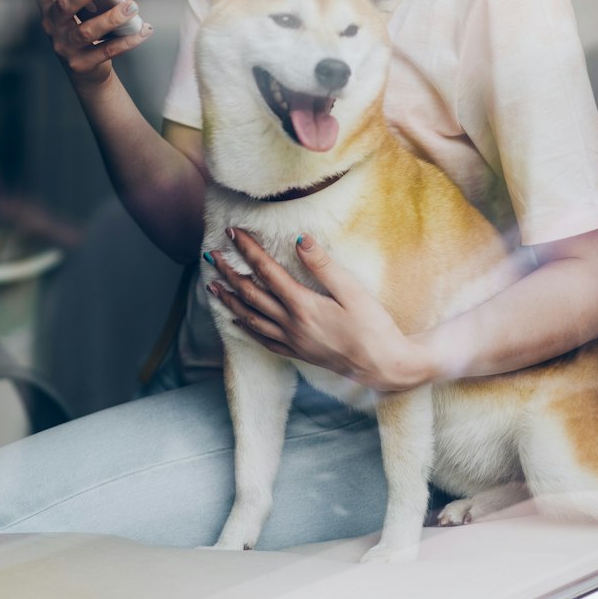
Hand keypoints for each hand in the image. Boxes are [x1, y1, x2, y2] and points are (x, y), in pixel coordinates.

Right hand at [23, 0, 152, 88]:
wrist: (86, 71)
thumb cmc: (84, 27)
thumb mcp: (80, 8)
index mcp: (48, 5)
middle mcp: (52, 25)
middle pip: (64, 5)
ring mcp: (65, 46)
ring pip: (87, 31)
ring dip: (111, 17)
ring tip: (131, 6)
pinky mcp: (82, 64)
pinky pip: (107, 50)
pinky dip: (128, 39)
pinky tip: (144, 29)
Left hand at [206, 229, 429, 392]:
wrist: (386, 366)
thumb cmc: (374, 327)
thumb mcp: (353, 291)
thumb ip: (323, 266)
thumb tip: (299, 240)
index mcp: (303, 305)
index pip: (267, 271)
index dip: (247, 250)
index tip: (231, 232)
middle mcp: (291, 324)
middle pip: (251, 294)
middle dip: (229, 273)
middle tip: (211, 256)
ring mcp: (293, 341)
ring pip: (251, 318)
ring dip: (230, 300)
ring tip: (212, 286)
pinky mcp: (298, 353)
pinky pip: (263, 340)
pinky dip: (246, 328)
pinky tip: (237, 321)